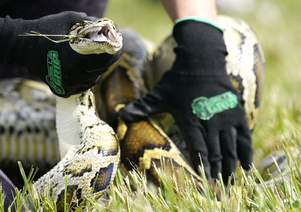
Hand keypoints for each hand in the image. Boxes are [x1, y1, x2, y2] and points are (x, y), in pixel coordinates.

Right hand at [0, 11, 119, 96]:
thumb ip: (89, 22)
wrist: (21, 46)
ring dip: (96, 70)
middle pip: (101, 70)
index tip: (118, 46)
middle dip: (107, 60)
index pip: (107, 59)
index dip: (116, 52)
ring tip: (95, 59)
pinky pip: (80, 87)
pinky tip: (84, 69)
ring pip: (92, 79)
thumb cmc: (46, 29)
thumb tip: (106, 25)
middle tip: (108, 51)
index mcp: (79, 59)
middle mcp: (74, 75)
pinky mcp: (61, 90)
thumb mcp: (69, 19)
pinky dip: (85, 79)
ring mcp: (67, 85)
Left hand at [119, 20, 251, 182]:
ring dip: (231, 166)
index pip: (198, 148)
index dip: (202, 166)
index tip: (205, 181)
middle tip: (218, 188)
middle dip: (217, 171)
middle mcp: (210, 121)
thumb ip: (142, 107)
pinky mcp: (237, 112)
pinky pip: (244, 136)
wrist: (201, 59)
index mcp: (191, 120)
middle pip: (216, 152)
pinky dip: (246, 152)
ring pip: (231, 147)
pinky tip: (246, 166)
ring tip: (230, 181)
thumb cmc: (178, 79)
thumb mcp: (159, 93)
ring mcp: (226, 117)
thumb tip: (120, 115)